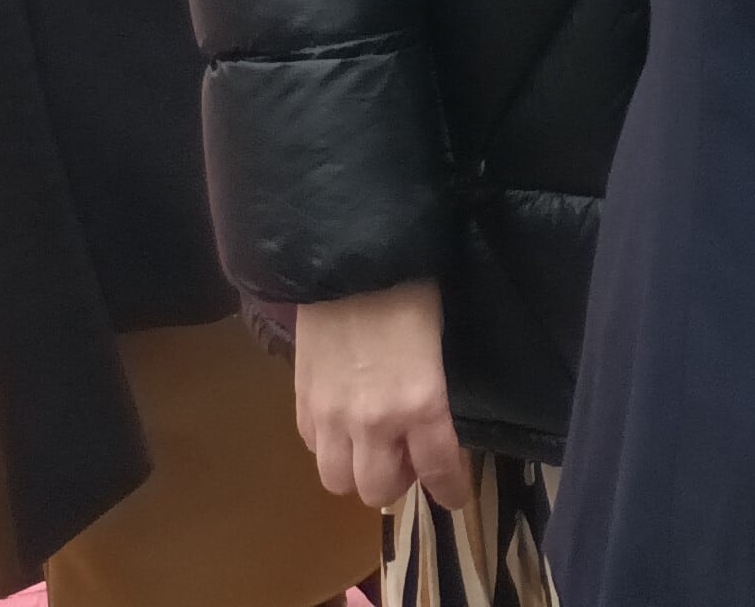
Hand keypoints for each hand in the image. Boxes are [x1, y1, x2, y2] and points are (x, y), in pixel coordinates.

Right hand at [292, 279, 465, 512]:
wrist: (348, 258)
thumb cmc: (409, 288)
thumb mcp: (437, 342)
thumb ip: (431, 393)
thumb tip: (431, 423)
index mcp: (419, 403)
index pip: (438, 468)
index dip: (449, 489)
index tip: (454, 496)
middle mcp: (372, 422)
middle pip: (377, 490)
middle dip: (397, 482)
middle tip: (407, 457)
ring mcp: (330, 415)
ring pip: (337, 480)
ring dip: (357, 470)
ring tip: (371, 444)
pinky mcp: (300, 401)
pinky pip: (312, 447)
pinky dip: (329, 444)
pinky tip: (342, 421)